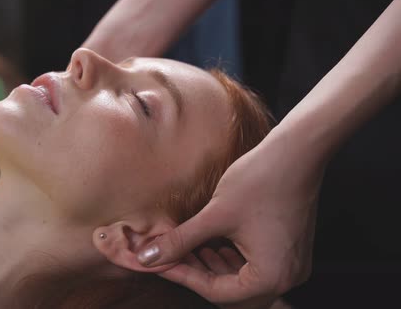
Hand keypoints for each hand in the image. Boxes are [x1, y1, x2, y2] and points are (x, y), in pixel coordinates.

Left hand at [139, 131, 323, 307]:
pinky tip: (212, 244)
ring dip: (213, 268)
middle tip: (171, 257)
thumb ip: (181, 241)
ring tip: (188, 249)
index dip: (183, 276)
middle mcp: (286, 278)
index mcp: (270, 277)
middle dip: (198, 274)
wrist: (296, 152)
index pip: (216, 291)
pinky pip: (255, 267)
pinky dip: (231, 260)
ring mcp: (291, 265)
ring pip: (242, 281)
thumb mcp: (215, 215)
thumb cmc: (261, 181)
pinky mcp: (289, 250)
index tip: (159, 263)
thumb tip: (149, 256)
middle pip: (231, 292)